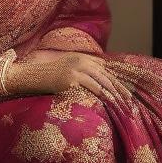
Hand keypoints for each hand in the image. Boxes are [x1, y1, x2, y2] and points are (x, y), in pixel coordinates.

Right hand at [9, 52, 130, 104]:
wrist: (32, 76)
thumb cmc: (49, 75)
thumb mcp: (68, 67)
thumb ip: (83, 69)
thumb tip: (100, 78)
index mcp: (82, 57)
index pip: (105, 70)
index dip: (116, 82)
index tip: (125, 93)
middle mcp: (81, 61)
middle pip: (106, 76)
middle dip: (119, 89)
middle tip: (129, 101)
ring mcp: (76, 69)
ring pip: (102, 82)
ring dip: (114, 95)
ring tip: (122, 105)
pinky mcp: (72, 79)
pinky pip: (92, 89)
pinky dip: (103, 96)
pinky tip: (110, 103)